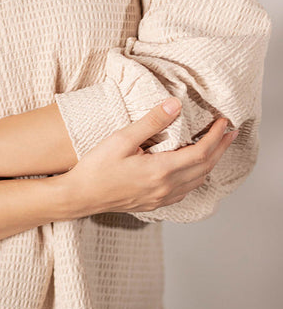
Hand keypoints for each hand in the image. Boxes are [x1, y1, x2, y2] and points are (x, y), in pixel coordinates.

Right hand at [63, 98, 237, 217]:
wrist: (79, 196)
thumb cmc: (96, 168)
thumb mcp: (122, 139)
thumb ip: (151, 122)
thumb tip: (174, 104)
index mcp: (161, 170)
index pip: (201, 152)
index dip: (216, 136)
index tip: (223, 121)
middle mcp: (166, 187)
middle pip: (205, 168)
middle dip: (221, 148)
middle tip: (229, 132)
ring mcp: (161, 198)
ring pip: (198, 181)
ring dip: (211, 163)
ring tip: (216, 147)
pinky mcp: (154, 203)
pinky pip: (185, 191)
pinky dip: (196, 177)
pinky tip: (193, 169)